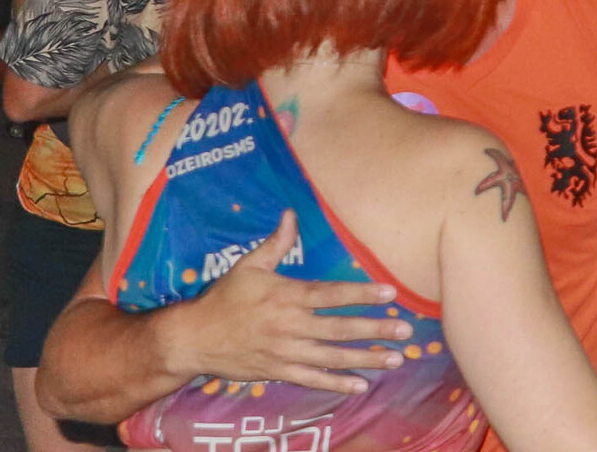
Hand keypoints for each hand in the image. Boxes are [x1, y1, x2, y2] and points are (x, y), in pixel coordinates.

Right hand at [157, 211, 414, 395]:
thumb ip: (276, 242)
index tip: (391, 293)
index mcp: (286, 296)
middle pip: (339, 329)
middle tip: (405, 331)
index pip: (331, 295)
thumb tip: (291, 212)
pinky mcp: (277, 372)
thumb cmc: (223, 299)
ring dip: (364, 359)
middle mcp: (289, 326)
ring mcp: (284, 352)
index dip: (361, 294)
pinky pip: (311, 379)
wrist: (191, 340)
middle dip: (374, 330)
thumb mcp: (248, 265)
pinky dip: (336, 383)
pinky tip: (361, 385)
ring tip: (395, 359)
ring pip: (331, 357)